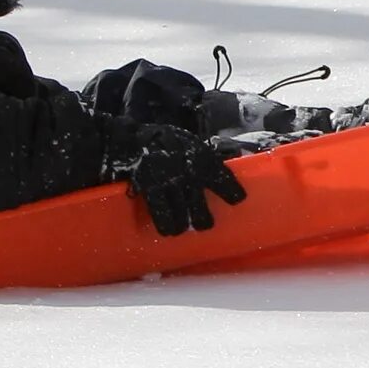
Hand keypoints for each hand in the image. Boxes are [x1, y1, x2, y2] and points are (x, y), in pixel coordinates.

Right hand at [101, 123, 247, 237]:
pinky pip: (164, 218)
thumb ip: (203, 159)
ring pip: (184, 219)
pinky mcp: (153, 191)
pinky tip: (168, 228)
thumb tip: (220, 171)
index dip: (232, 193)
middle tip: (203, 222)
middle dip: (203, 220)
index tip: (237, 200)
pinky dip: (167, 226)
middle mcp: (192, 174)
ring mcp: (172, 184)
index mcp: (204, 159)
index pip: (225, 181)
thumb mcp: (189, 142)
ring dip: (183, 224)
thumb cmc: (163, 140)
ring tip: (182, 225)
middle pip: (202, 211)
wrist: (131, 139)